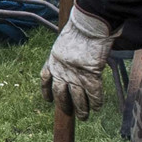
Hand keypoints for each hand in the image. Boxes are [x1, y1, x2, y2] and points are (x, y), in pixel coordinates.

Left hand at [41, 2, 116, 119]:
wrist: (89, 24)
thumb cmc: (80, 27)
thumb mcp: (66, 40)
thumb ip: (66, 52)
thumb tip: (74, 58)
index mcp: (53, 59)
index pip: (45, 79)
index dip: (46, 91)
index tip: (48, 100)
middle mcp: (61, 70)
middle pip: (59, 93)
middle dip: (64, 105)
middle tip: (69, 113)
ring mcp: (75, 74)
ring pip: (76, 98)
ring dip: (80, 109)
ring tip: (83, 116)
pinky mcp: (90, 75)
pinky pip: (93, 94)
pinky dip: (95, 102)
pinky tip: (97, 107)